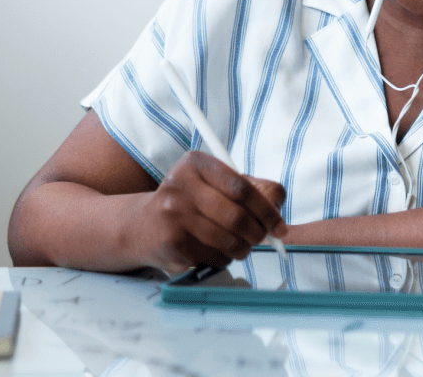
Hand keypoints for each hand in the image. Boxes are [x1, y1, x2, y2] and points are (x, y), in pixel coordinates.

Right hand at [129, 151, 287, 273]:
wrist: (143, 226)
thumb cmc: (189, 203)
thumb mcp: (214, 185)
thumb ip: (249, 188)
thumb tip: (277, 203)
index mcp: (195, 163)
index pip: (242, 187)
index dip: (266, 210)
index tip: (279, 226)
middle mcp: (180, 184)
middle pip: (237, 215)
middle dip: (257, 233)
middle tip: (261, 238)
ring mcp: (173, 214)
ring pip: (228, 240)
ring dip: (242, 249)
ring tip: (240, 247)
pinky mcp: (172, 242)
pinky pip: (214, 256)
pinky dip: (224, 258)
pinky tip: (215, 251)